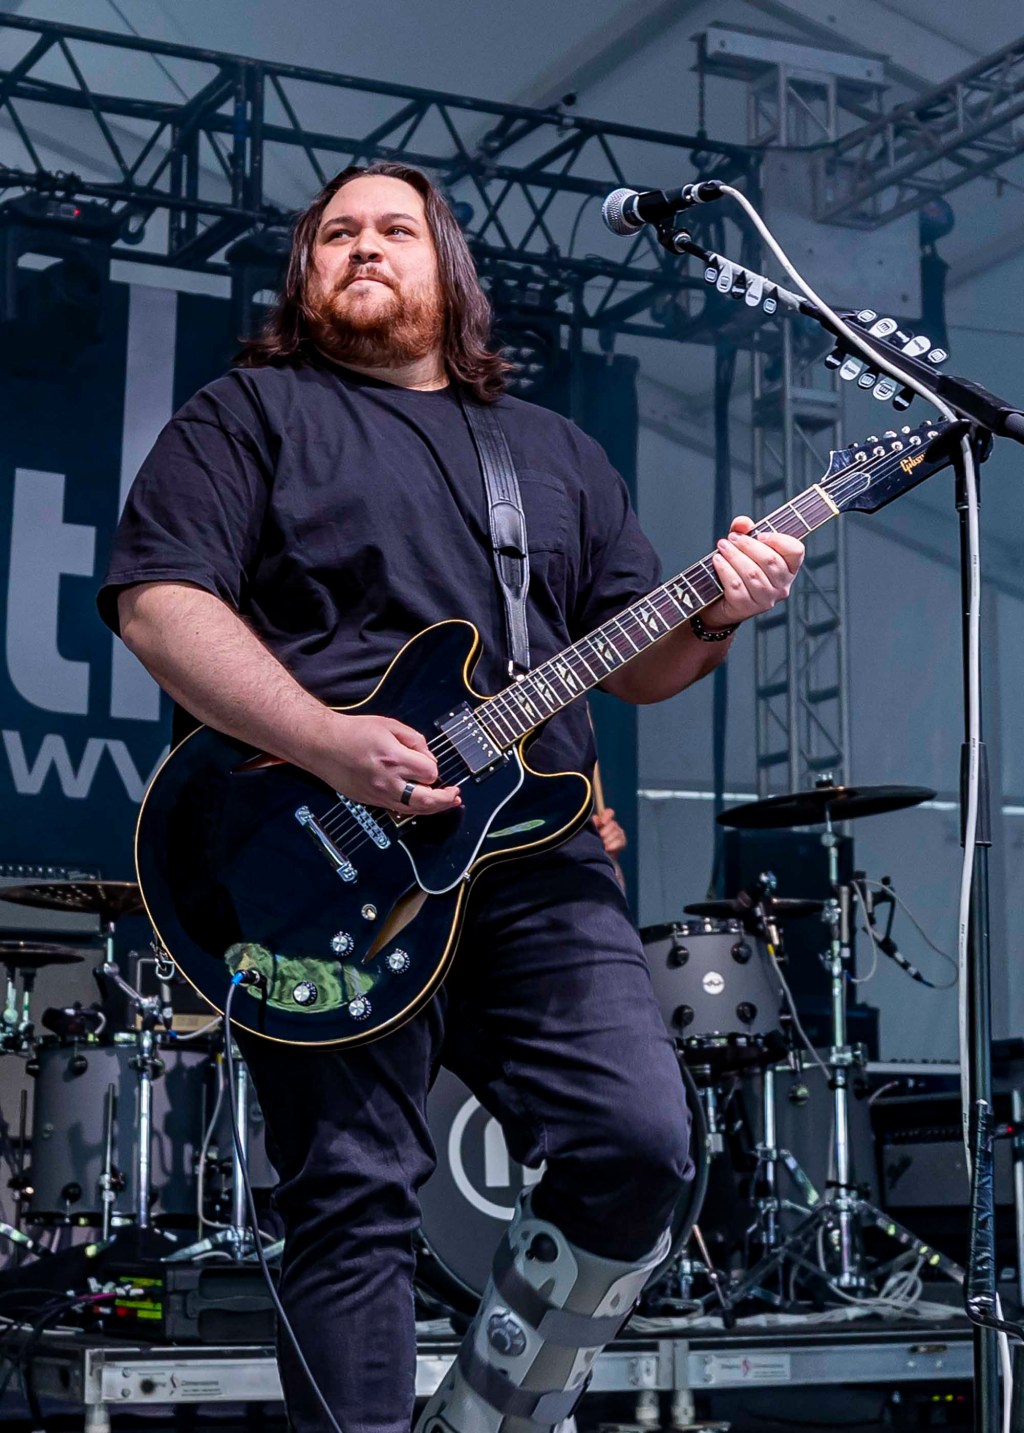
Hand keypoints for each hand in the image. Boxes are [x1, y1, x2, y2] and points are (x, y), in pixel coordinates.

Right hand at [307, 713, 461, 815]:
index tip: (428, 761)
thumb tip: (428, 757)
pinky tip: (423, 804)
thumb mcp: (389, 725)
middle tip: (456, 794)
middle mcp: (388, 780)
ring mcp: (379, 794)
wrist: (323, 744)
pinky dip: (414, 809)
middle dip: (446, 798)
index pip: (430, 772)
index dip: (434, 767)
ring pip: (414, 810)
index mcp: (394, 758)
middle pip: (427, 799)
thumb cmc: (353, 732)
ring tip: (448, 803)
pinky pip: (399, 811)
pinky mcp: (371, 801)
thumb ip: (415, 739)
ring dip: (435, 808)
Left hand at [593, 806, 626, 858]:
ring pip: (616, 832)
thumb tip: (595, 818)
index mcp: (604, 821)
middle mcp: (613, 825)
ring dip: (608, 839)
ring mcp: (619, 833)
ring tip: (602, 844)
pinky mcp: (622, 842)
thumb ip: (593, 825)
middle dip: (606, 830)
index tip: (603, 822)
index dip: (607, 815)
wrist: (598, 857)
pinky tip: (607, 848)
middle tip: (600, 836)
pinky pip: (620, 841)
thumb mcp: (590, 834)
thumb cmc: (592, 843)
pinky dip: (613, 845)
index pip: (609, 812)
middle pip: (613, 824)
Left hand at [707, 515, 804, 627]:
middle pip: (770, 560)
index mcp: (789, 569)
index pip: (796, 551)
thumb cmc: (739, 571)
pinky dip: (725, 570)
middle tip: (733, 538)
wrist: (722, 602)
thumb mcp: (744, 548)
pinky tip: (718, 560)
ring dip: (734, 556)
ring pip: (752, 573)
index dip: (779, 540)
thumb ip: (745, 531)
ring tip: (723, 546)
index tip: (760, 534)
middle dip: (748, 545)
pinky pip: (736, 585)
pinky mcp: (746, 608)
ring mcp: (765, 600)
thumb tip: (742, 523)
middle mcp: (782, 586)